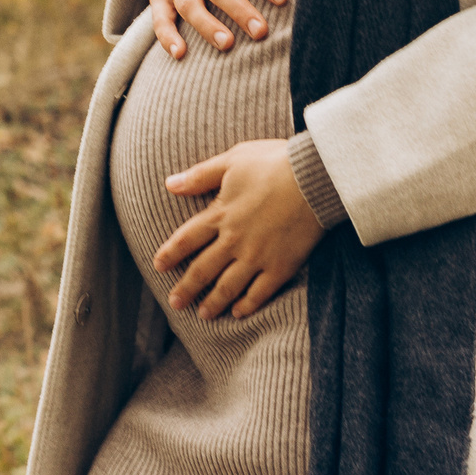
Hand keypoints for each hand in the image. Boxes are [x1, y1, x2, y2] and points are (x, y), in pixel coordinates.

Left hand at [154, 140, 325, 319]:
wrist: (316, 177)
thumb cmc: (276, 162)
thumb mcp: (234, 160)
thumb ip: (201, 175)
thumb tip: (170, 184)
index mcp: (221, 214)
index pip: (187, 239)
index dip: (171, 253)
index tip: (158, 266)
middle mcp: (234, 240)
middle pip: (203, 269)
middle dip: (186, 288)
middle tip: (175, 303)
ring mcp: (257, 256)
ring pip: (227, 287)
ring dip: (212, 302)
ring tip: (203, 314)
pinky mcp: (281, 266)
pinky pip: (260, 292)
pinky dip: (247, 305)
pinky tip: (238, 313)